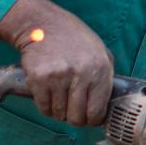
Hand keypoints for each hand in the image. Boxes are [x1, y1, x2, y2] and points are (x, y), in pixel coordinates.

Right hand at [0, 0, 113, 125]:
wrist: (44, 25)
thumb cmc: (75, 40)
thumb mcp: (100, 52)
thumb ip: (106, 77)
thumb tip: (106, 106)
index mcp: (100, 69)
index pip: (97, 111)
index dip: (92, 120)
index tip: (89, 118)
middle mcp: (80, 74)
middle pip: (77, 117)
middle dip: (76, 119)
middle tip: (73, 113)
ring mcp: (58, 77)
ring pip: (59, 114)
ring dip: (60, 111)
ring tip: (61, 97)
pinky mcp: (38, 79)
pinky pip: (43, 107)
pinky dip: (46, 106)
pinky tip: (49, 95)